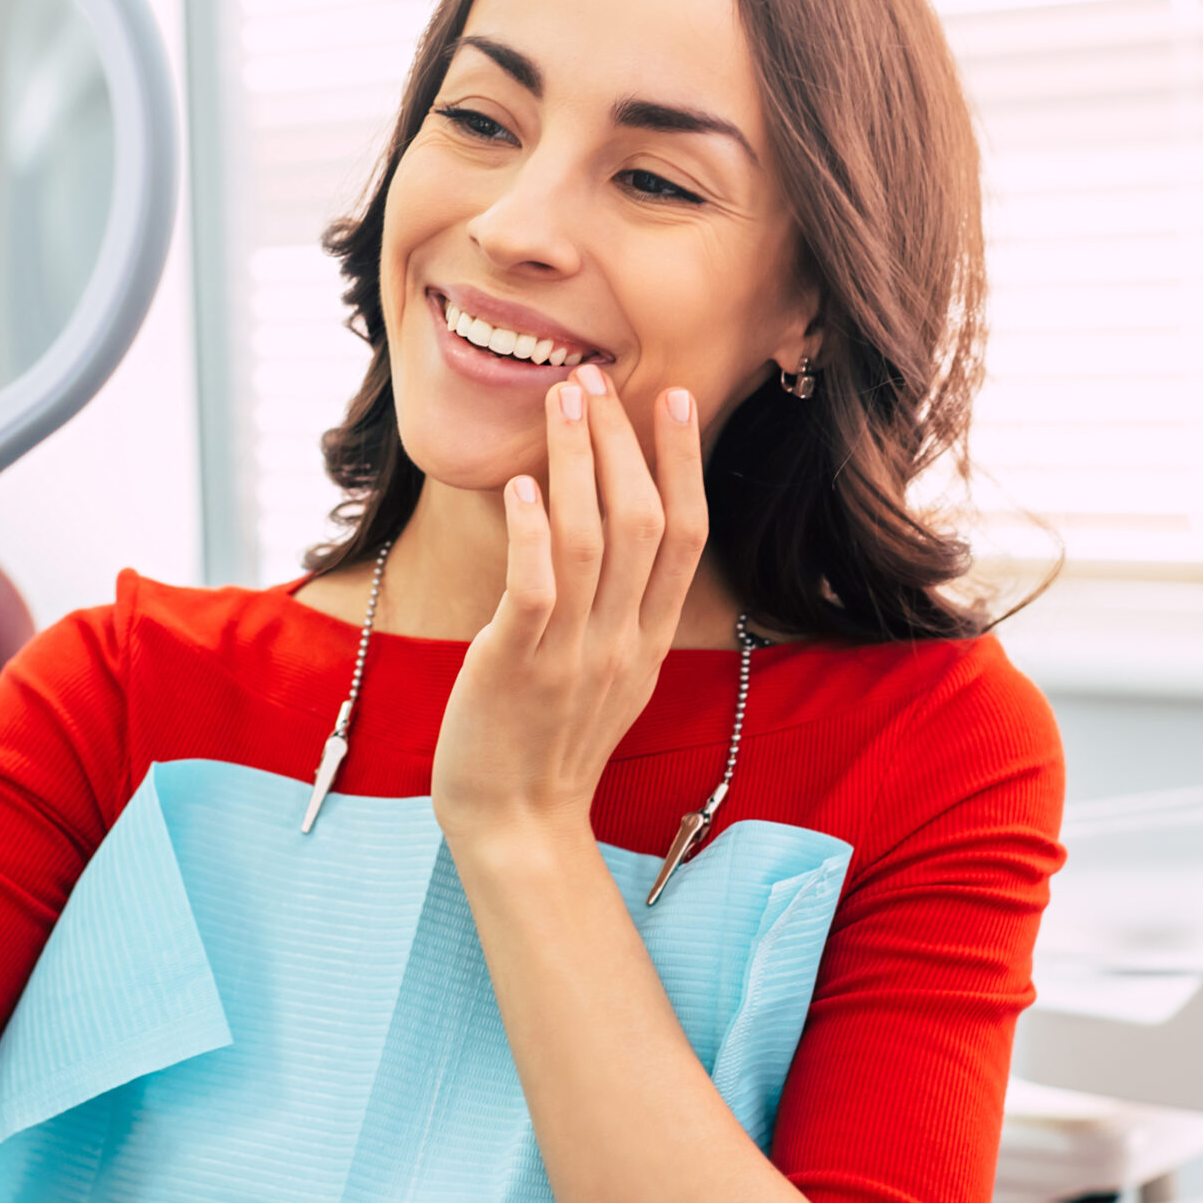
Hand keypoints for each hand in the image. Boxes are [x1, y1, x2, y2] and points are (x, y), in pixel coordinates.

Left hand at [431, 365, 706, 859]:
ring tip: (564, 400)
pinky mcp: (519, 665)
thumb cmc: (547, 743)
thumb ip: (621, 611)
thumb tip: (614, 536)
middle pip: (643, 521)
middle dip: (624, 441)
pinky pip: (538, 588)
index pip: (686, 535)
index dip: (684, 462)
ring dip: (579, 461)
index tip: (676, 400)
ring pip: (593, 540)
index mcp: (650, 639)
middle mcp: (623, 641)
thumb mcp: (609, 674)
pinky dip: (536, 531)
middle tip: (597, 378)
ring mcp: (574, 654)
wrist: (516, 824)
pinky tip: (526, 484)